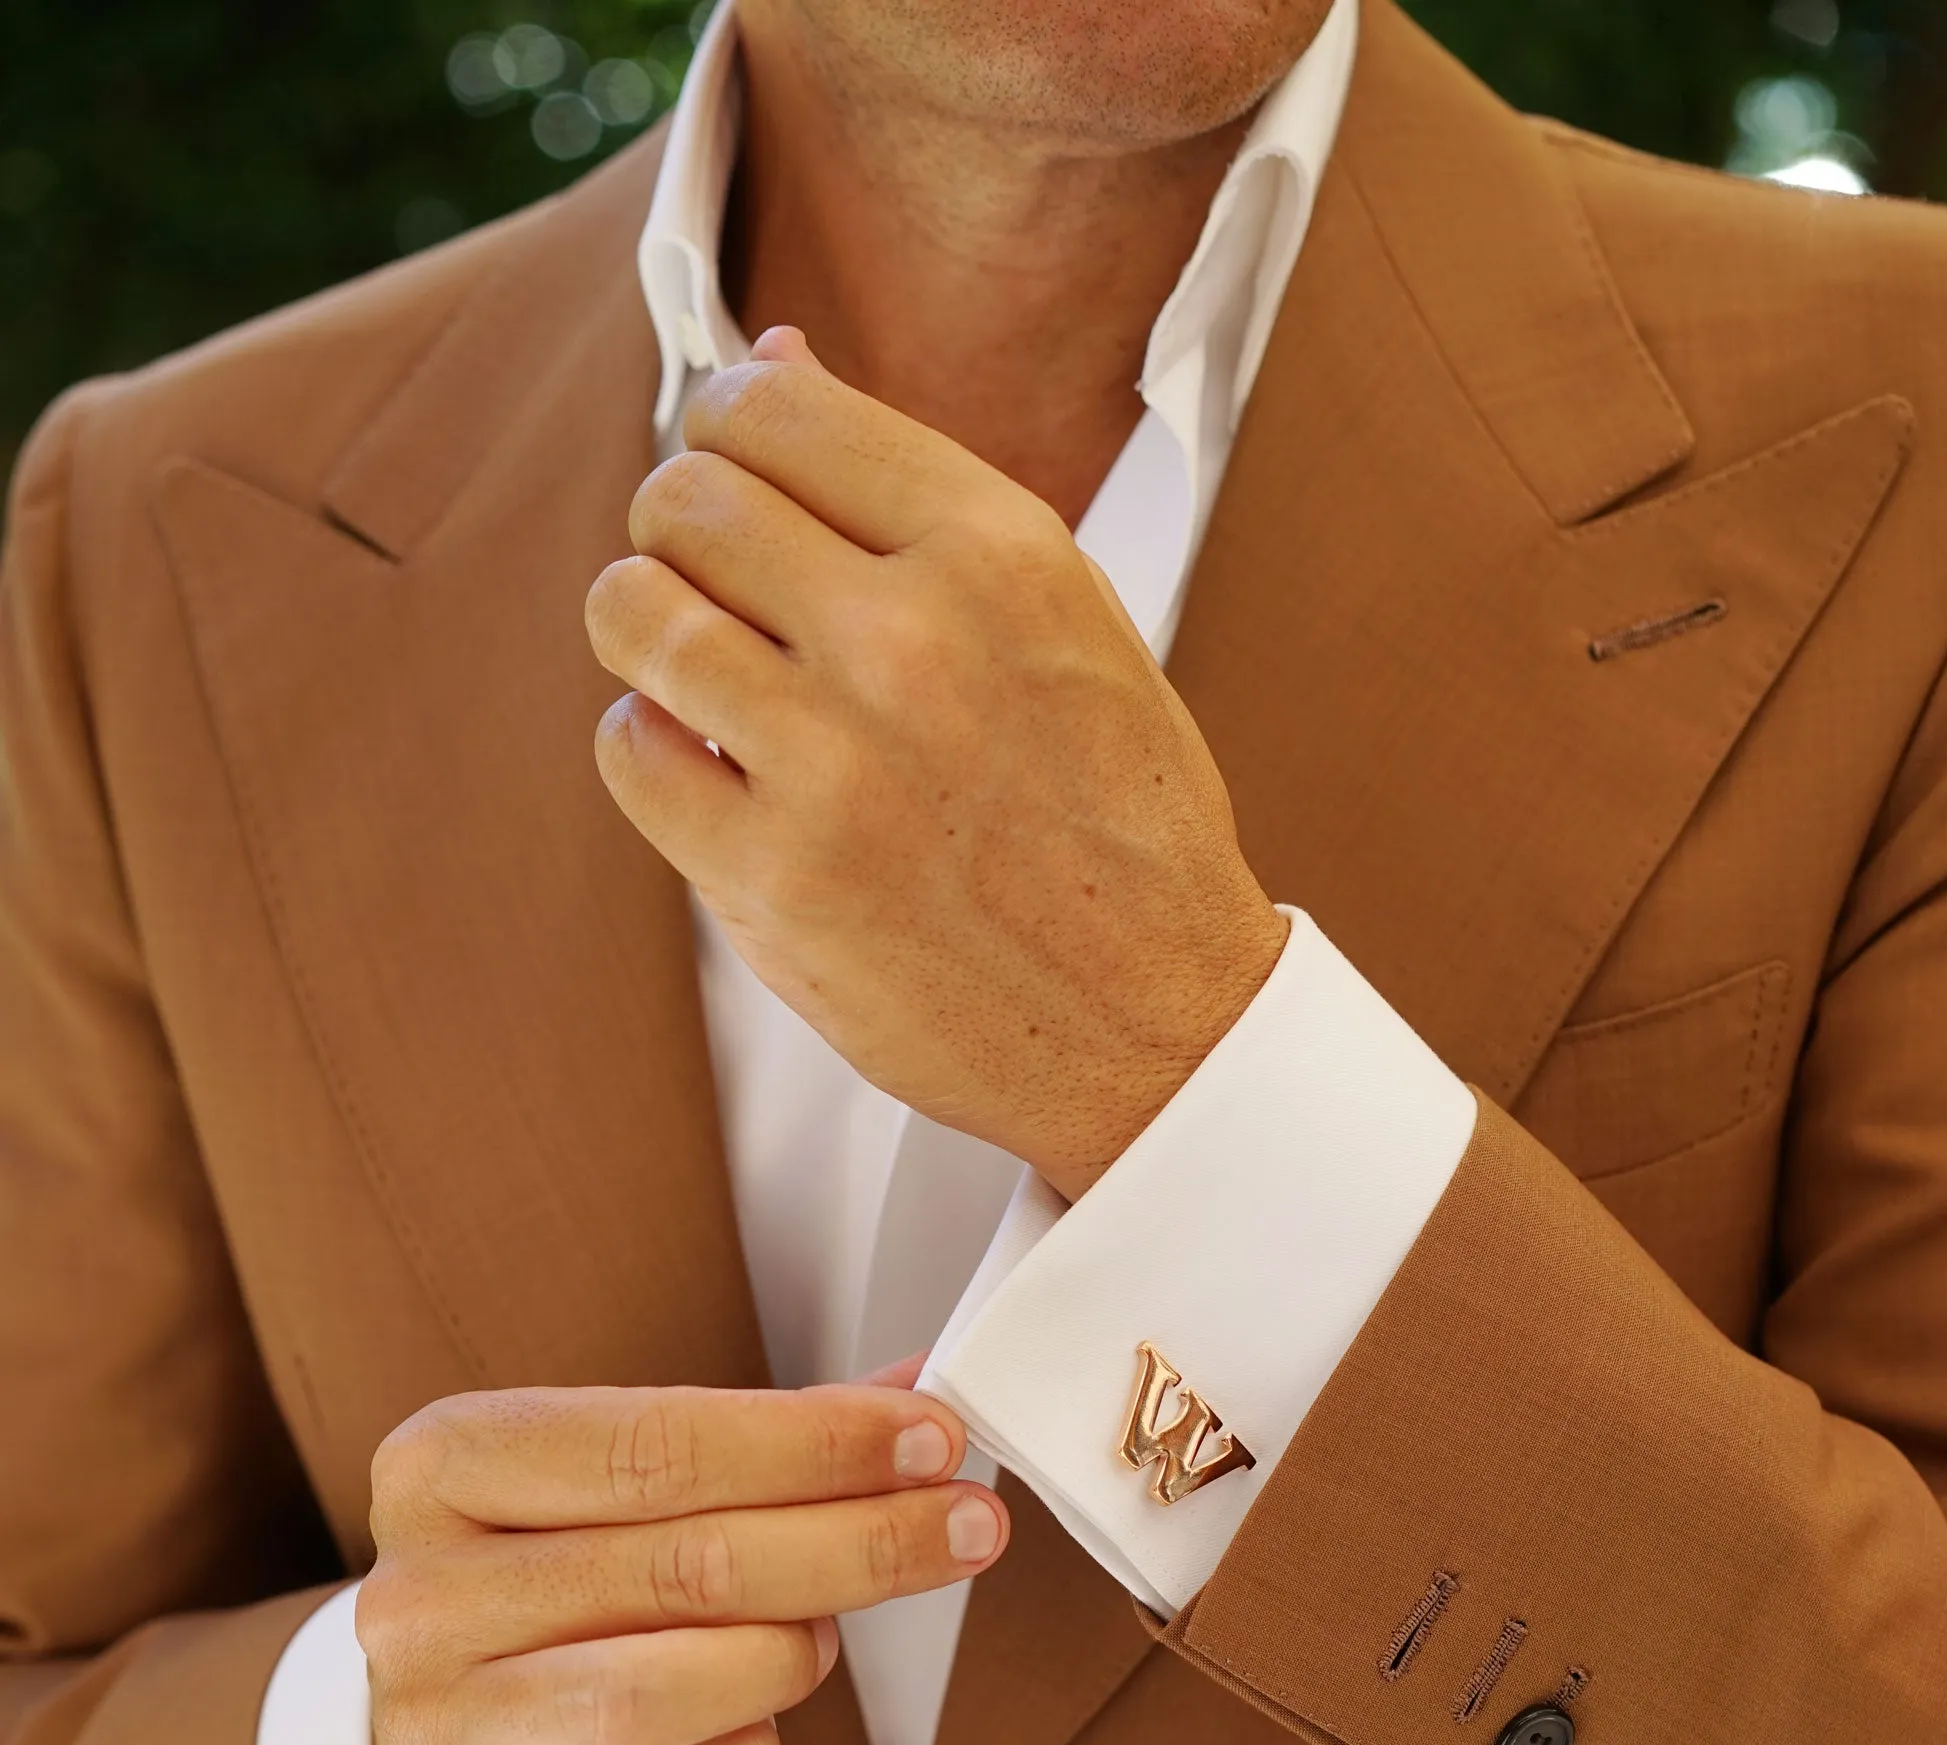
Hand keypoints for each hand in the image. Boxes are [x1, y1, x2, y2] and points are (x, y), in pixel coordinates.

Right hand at [355, 1381, 1007, 1744]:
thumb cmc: (547, 1596)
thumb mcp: (614, 1490)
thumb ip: (756, 1439)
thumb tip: (917, 1394)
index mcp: (442, 1467)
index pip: (655, 1443)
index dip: (812, 1442)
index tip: (932, 1438)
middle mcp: (421, 1595)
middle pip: (687, 1562)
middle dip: (857, 1541)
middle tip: (963, 1528)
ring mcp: (438, 1725)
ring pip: (671, 1690)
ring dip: (787, 1659)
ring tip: (819, 1640)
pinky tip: (757, 1733)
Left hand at [584, 330, 1286, 1198]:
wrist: (1155, 1026)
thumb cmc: (1116, 825)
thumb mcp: (1064, 619)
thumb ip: (915, 496)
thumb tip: (774, 354)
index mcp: (999, 551)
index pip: (775, 406)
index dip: (726, 429)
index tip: (734, 471)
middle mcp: (912, 640)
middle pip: (686, 499)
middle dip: (677, 528)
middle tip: (710, 582)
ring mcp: (834, 764)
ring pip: (633, 614)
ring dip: (646, 632)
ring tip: (698, 673)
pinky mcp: (774, 880)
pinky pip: (629, 752)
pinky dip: (651, 750)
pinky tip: (712, 769)